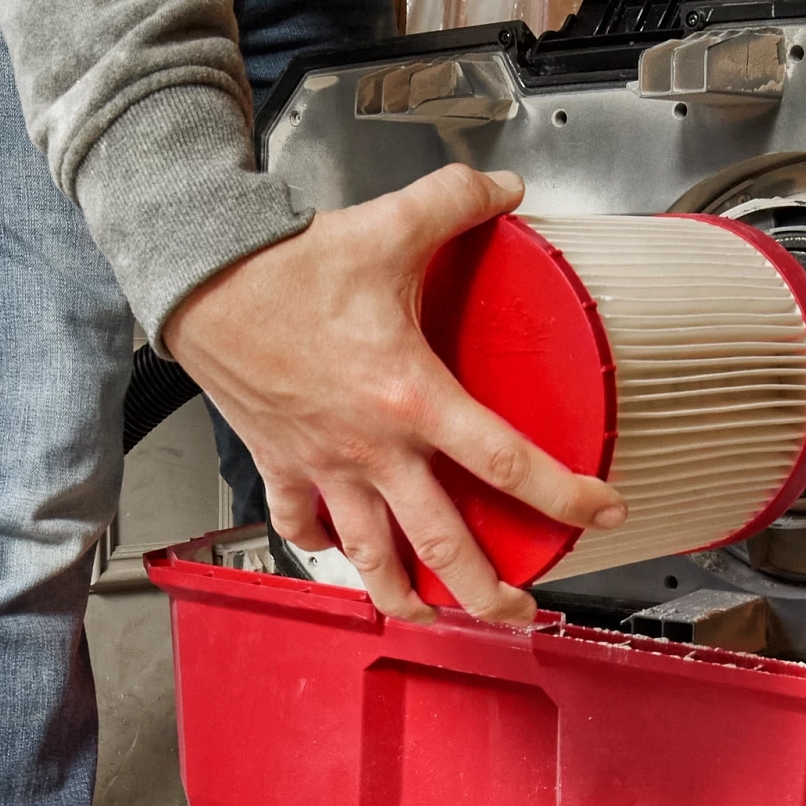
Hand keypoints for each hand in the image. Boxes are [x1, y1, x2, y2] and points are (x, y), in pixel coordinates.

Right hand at [162, 164, 627, 625]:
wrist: (202, 281)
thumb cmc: (288, 266)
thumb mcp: (389, 224)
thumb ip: (459, 201)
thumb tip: (508, 188)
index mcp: (412, 399)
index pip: (505, 463)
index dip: (564, 495)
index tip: (602, 511)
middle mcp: (372, 449)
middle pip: (443, 546)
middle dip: (487, 594)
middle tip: (519, 612)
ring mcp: (324, 466)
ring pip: (371, 559)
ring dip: (405, 598)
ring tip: (432, 616)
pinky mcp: (281, 466)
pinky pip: (303, 526)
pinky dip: (323, 548)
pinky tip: (341, 553)